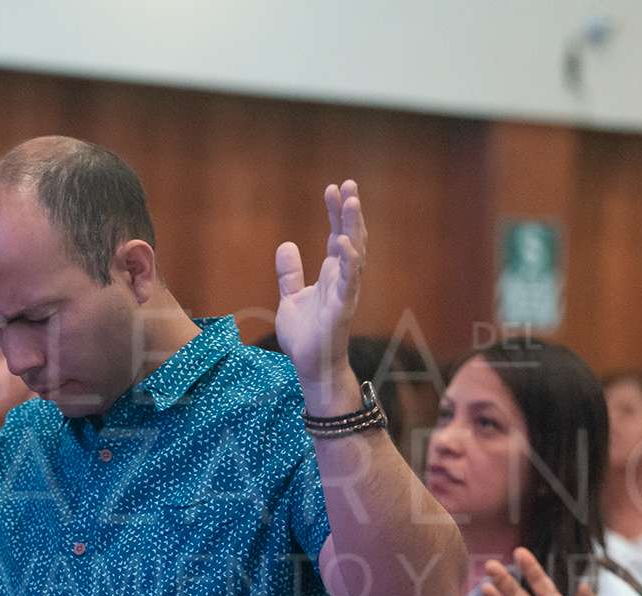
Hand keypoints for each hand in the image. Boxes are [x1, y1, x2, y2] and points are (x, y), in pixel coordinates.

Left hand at [273, 181, 365, 388]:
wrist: (309, 365)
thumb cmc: (305, 335)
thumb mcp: (290, 298)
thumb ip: (290, 273)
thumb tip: (286, 244)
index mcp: (331, 274)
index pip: (337, 235)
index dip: (336, 212)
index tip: (333, 188)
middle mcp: (342, 278)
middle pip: (351, 237)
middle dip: (350, 211)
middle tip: (349, 184)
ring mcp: (345, 291)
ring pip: (355, 253)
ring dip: (354, 227)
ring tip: (352, 202)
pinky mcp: (342, 308)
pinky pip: (349, 281)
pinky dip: (348, 261)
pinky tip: (344, 242)